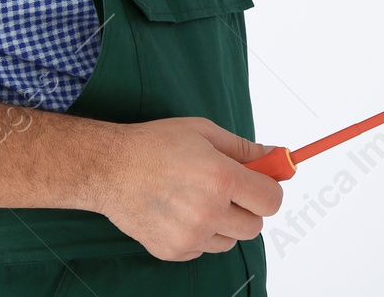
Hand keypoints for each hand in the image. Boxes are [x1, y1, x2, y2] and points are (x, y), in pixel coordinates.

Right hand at [92, 116, 283, 260]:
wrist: (109, 168)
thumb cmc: (154, 145)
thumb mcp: (203, 132)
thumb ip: (243, 149)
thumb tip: (273, 157)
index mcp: (221, 178)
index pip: (271, 200)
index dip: (269, 190)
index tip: (261, 184)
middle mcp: (209, 212)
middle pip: (254, 226)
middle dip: (248, 208)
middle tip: (228, 191)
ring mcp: (190, 236)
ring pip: (229, 240)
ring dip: (223, 224)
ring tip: (198, 199)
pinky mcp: (173, 251)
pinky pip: (203, 249)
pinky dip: (200, 235)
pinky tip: (179, 212)